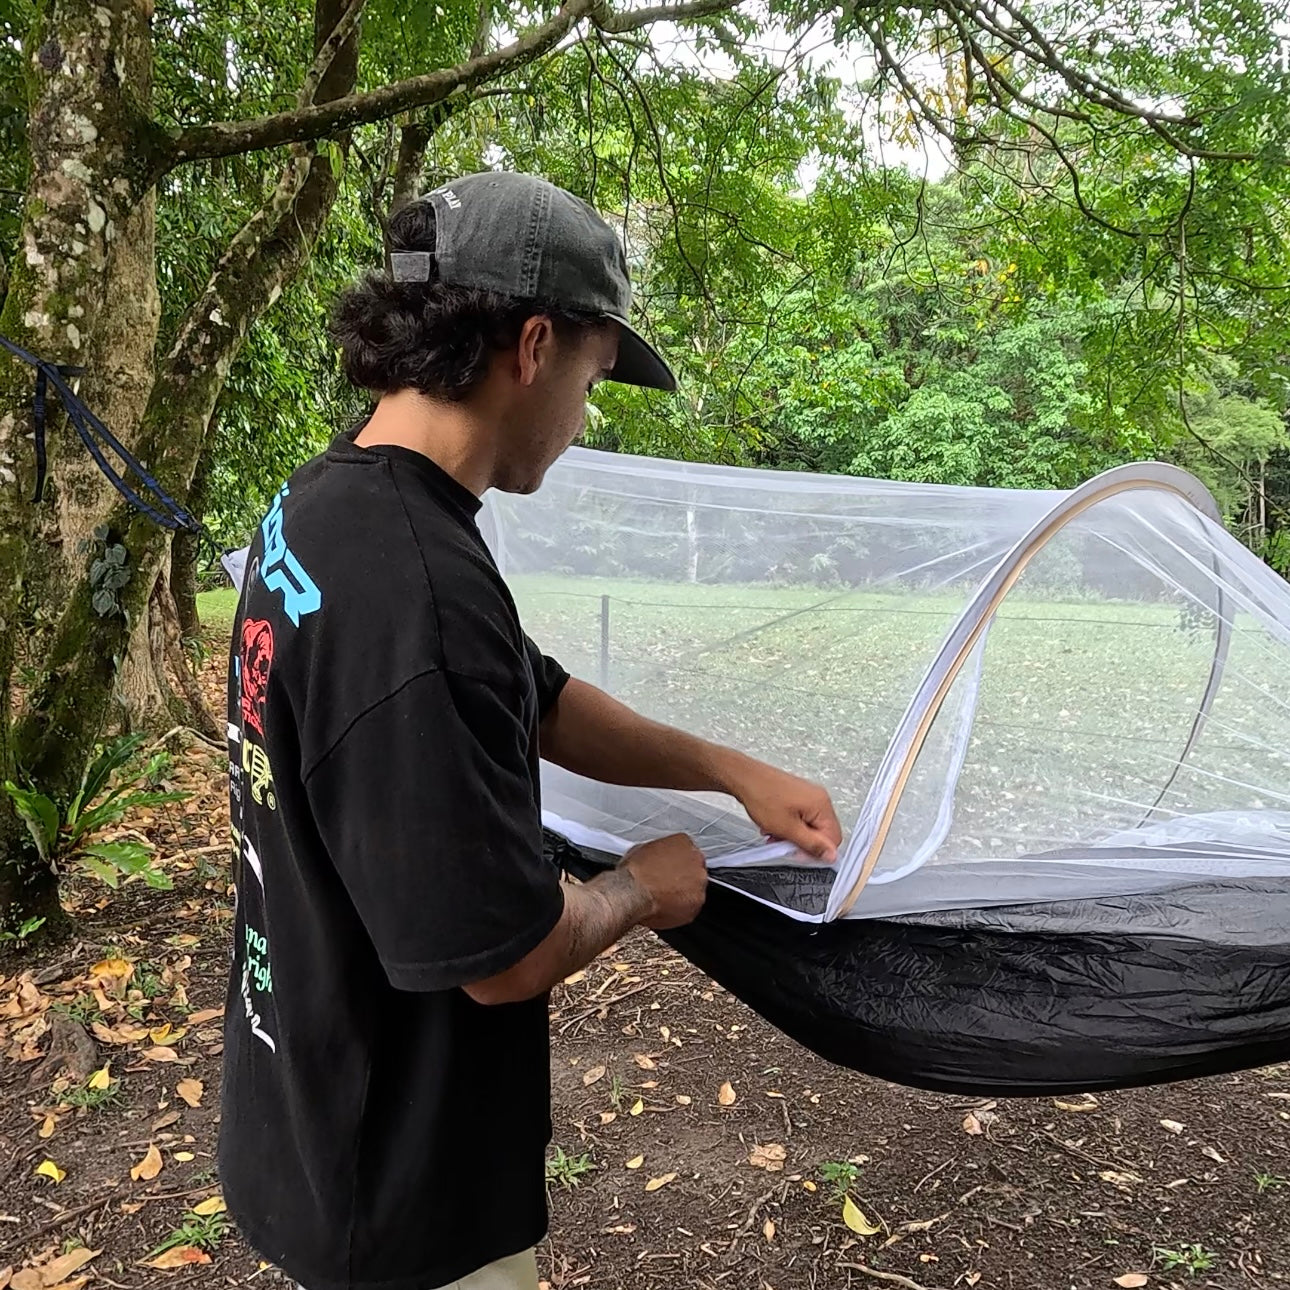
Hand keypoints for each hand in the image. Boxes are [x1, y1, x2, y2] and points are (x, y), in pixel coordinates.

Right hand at [621, 833, 707, 929]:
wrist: (633, 893)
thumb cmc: (634, 872)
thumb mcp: (640, 850)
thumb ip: (657, 853)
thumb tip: (653, 859)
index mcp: (684, 842)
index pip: (686, 849)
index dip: (675, 861)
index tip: (669, 868)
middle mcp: (696, 860)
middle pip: (694, 868)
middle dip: (683, 876)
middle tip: (666, 883)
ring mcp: (699, 883)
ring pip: (695, 888)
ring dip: (684, 893)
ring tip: (664, 897)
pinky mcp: (697, 904)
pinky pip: (691, 906)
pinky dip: (681, 908)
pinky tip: (666, 907)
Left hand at [723, 757, 841, 861]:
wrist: (744, 777)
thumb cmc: (762, 797)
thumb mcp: (788, 829)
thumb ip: (812, 844)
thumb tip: (831, 855)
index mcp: (822, 805)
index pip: (833, 839)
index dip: (816, 851)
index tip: (797, 853)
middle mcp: (819, 798)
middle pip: (821, 833)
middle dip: (802, 843)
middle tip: (783, 844)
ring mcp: (808, 796)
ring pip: (808, 827)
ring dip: (792, 836)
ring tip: (774, 835)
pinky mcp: (798, 796)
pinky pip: (800, 818)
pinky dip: (788, 826)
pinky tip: (773, 827)